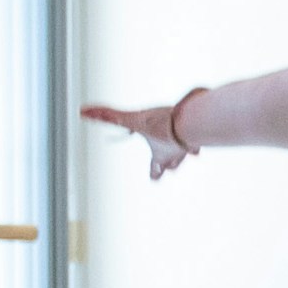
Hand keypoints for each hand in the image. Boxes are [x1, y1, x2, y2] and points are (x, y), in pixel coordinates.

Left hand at [80, 99, 196, 179]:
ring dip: (187, 150)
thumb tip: (82, 111)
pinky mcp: (204, 135)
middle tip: (170, 163)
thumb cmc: (161, 124)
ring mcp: (191, 147)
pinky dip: (202, 135)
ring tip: (190, 147)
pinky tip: (205, 127)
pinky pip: (204, 138)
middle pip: (172, 166)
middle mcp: (175, 155)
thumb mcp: (130, 119)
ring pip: (189, 153)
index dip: (153, 173)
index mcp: (159, 156)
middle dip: (171, 164)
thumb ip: (107, 115)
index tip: (153, 176)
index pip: (154, 171)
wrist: (189, 120)